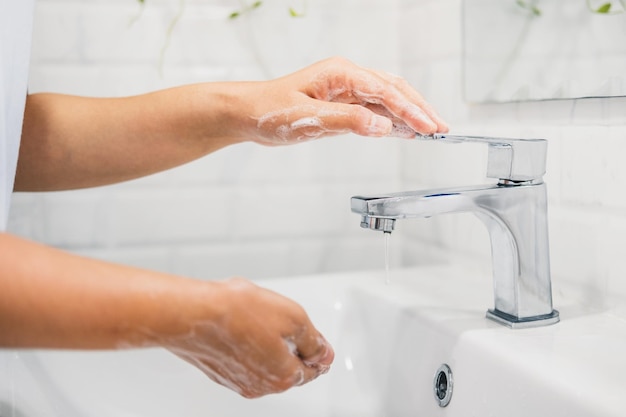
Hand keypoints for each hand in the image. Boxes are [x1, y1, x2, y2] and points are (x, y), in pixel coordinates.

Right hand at [163, 278, 333, 397]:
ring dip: (268, 346)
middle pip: (288, 368)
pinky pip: (243, 360)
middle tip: (288, 324)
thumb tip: (324, 354)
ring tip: (259, 319)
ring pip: (264, 364)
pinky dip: (247, 346)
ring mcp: (237, 381)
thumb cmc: (238, 312)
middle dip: (292, 347)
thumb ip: (313, 340)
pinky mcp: (218, 371)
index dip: (318, 351)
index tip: (317, 341)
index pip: (312, 369)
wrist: (193, 312)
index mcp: (283, 376)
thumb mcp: (294, 318)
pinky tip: (241, 325)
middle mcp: (260, 386)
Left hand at [248, 56, 447, 144]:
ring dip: (409, 115)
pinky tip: (405, 132)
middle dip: (419, 109)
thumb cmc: (270, 111)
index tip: (429, 128)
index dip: (411, 111)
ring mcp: (346, 91)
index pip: (386, 91)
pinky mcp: (342, 105)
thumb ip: (348, 122)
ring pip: (387, 100)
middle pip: (394, 90)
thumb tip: (384, 127)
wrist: (248, 114)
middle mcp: (347, 78)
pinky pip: (374, 111)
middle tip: (441, 129)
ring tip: (431, 131)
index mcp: (341, 74)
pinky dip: (392, 122)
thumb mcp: (308, 119)